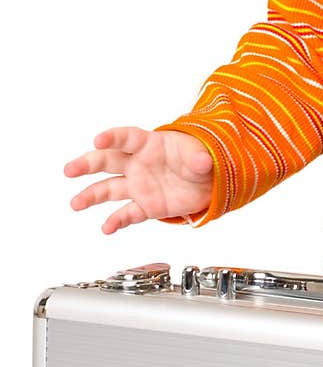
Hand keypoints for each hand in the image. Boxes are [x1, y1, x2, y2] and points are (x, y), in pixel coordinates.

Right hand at [63, 128, 214, 232]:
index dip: (113, 137)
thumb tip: (203, 162)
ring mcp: (139, 186)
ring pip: (109, 190)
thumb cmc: (198, 160)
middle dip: (87, 164)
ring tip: (76, 204)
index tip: (98, 140)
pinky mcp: (145, 206)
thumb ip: (199, 158)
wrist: (208, 183)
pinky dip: (117, 221)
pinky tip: (106, 228)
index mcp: (149, 145)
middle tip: (70, 170)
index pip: (127, 138)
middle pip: (107, 162)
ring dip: (91, 196)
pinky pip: (127, 214)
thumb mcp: (202, 155)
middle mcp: (137, 164)